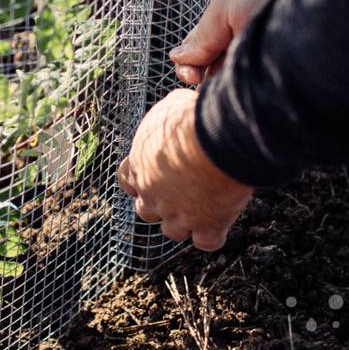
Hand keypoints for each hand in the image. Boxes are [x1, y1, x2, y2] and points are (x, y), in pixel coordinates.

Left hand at [117, 89, 252, 251]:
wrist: (216, 139)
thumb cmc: (191, 119)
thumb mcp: (170, 107)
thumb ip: (166, 116)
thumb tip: (177, 108)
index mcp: (138, 166)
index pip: (127, 180)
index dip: (142, 177)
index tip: (158, 169)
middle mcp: (152, 195)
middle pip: (146, 211)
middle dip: (161, 203)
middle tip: (182, 189)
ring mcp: (178, 216)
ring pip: (172, 231)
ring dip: (185, 222)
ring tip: (203, 204)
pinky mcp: (207, 225)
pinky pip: (207, 242)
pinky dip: (213, 234)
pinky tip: (221, 219)